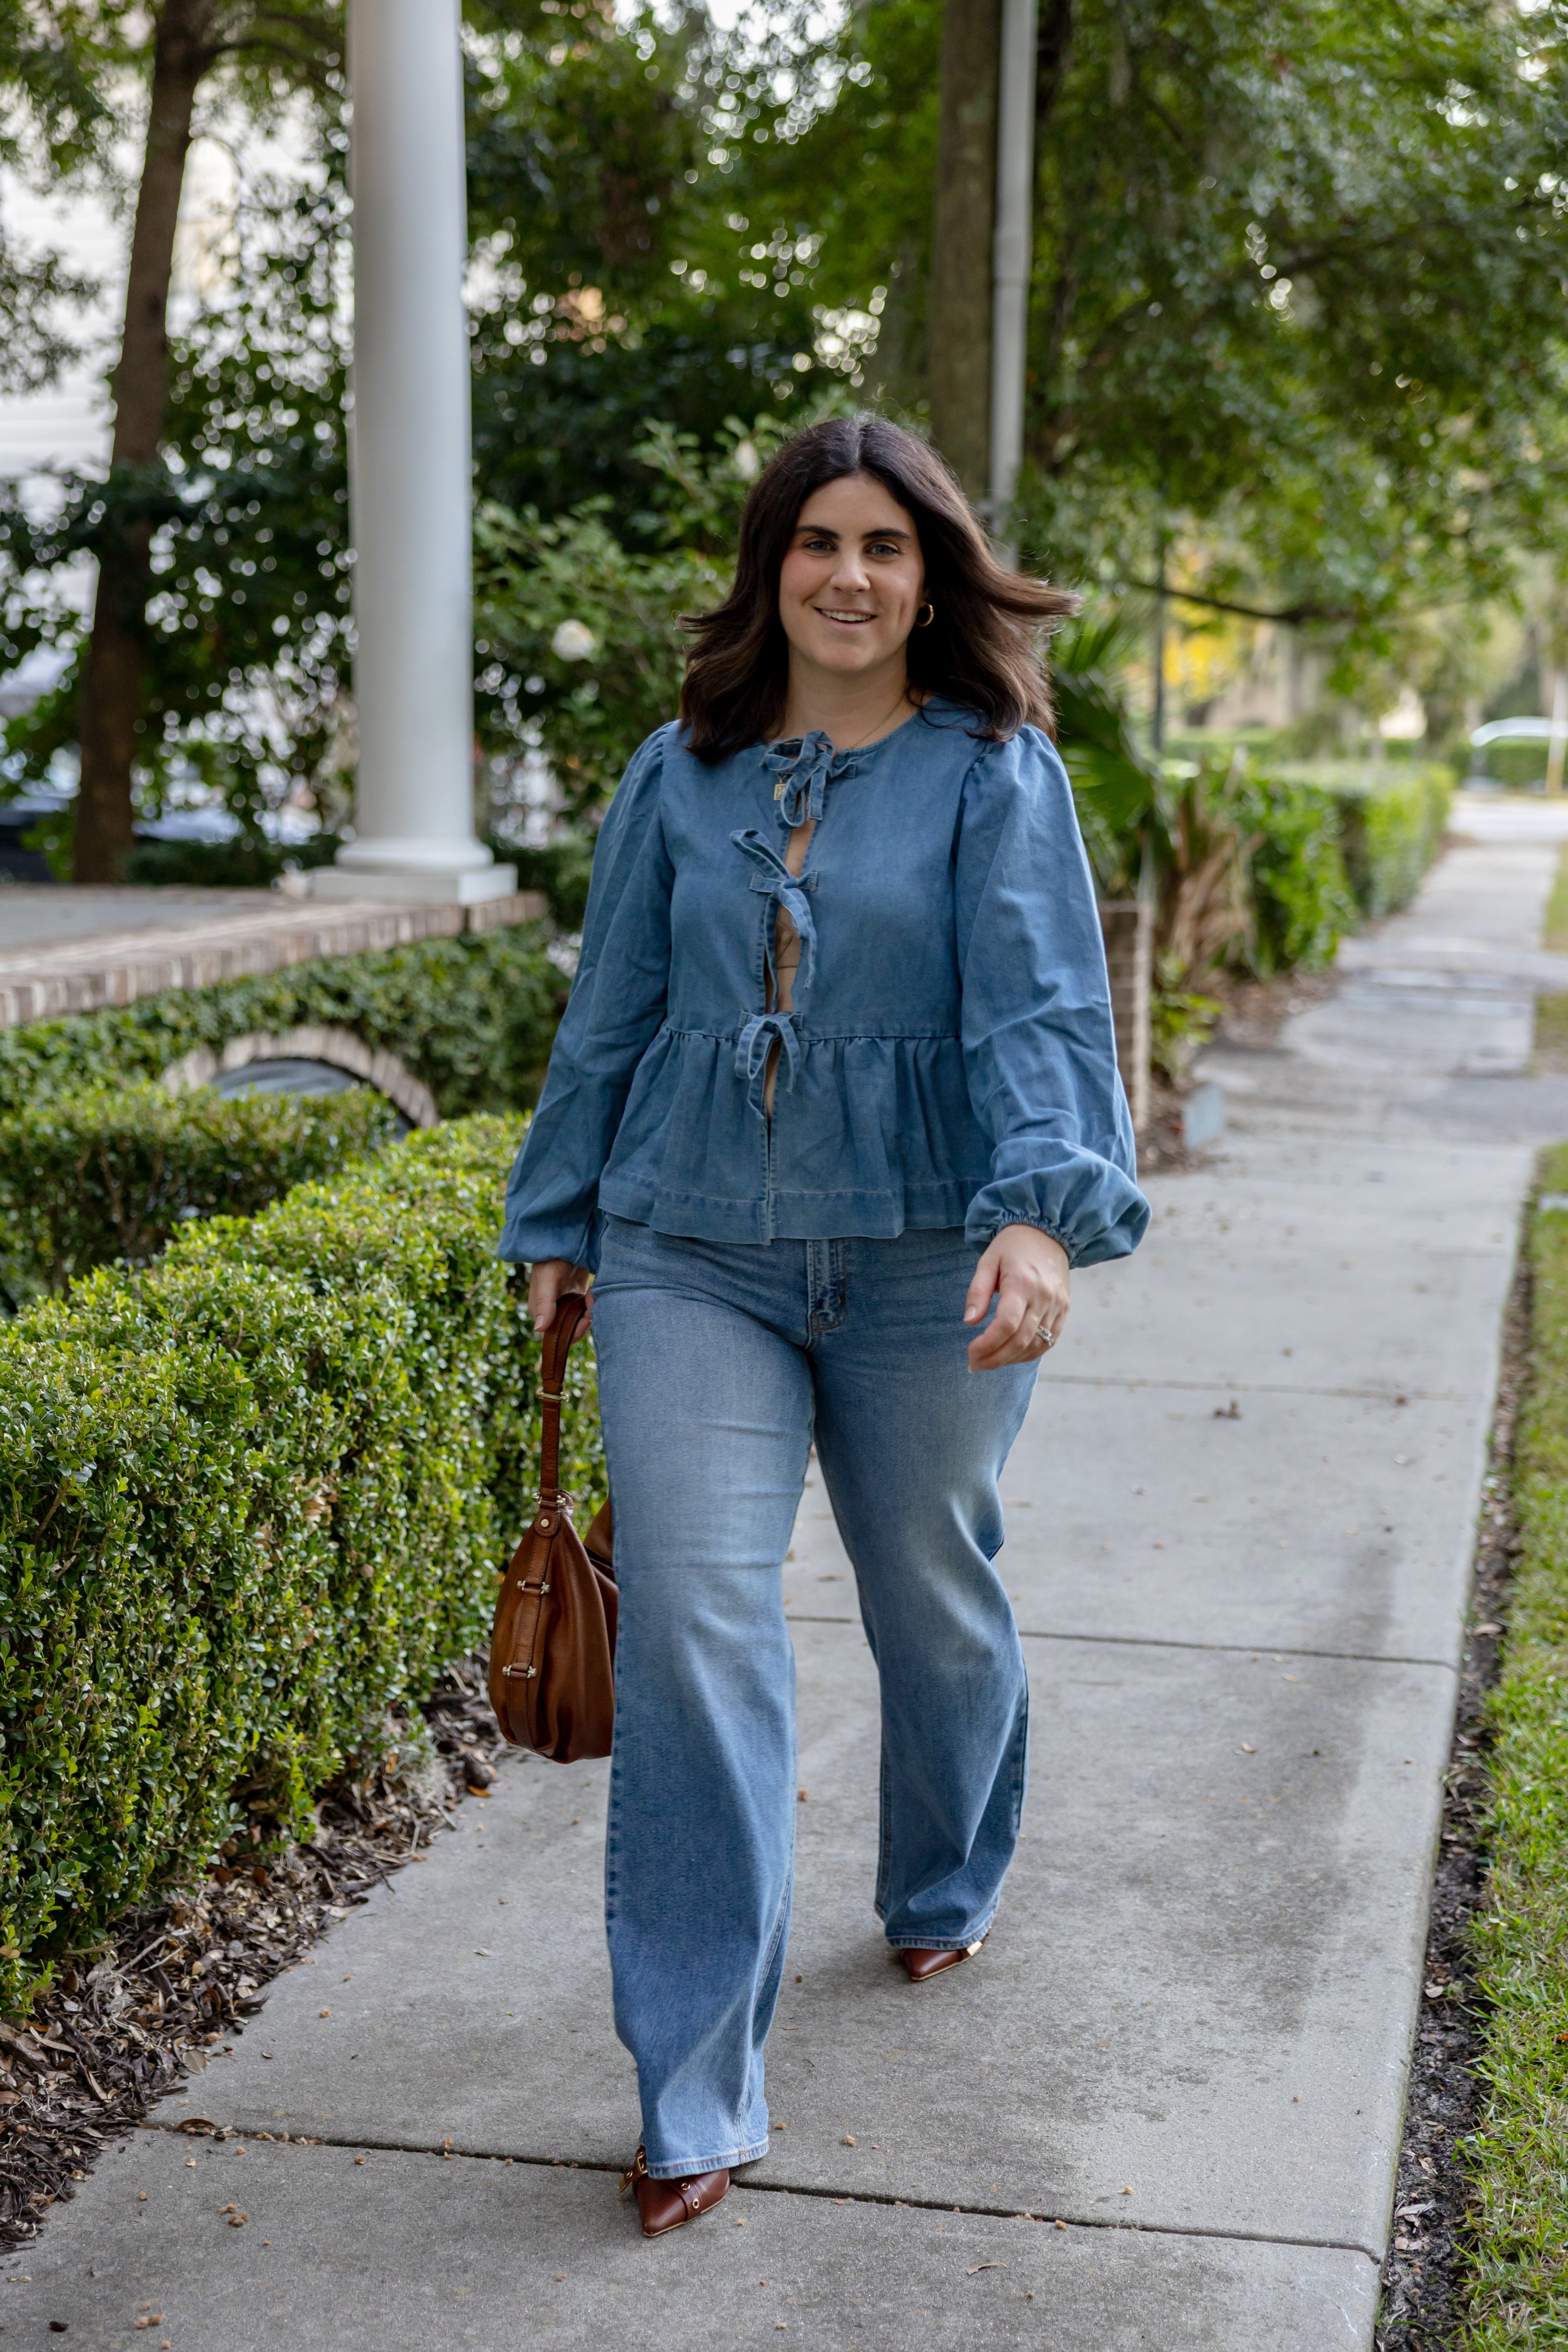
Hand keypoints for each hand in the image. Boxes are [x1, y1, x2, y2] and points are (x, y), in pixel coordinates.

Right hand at [528, 1257, 594, 1333]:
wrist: (566, 1243)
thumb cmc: (552, 1260)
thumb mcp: (548, 1280)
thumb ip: (545, 1303)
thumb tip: (539, 1329)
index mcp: (540, 1311)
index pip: (557, 1335)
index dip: (573, 1332)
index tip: (586, 1319)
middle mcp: (551, 1312)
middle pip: (571, 1330)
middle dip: (584, 1321)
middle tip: (592, 1304)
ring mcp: (564, 1306)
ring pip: (580, 1321)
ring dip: (590, 1312)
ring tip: (592, 1295)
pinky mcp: (576, 1300)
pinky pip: (585, 1311)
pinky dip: (592, 1306)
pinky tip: (592, 1293)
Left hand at [964, 1225, 1069, 1370]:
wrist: (1047, 1232)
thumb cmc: (1012, 1246)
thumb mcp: (987, 1261)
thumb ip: (977, 1291)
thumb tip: (969, 1321)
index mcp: (1022, 1283)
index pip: (1006, 1325)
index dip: (987, 1344)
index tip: (970, 1352)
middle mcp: (1043, 1297)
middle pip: (1020, 1340)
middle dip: (995, 1359)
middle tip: (975, 1364)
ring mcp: (1057, 1305)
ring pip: (1036, 1345)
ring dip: (1011, 1360)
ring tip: (990, 1362)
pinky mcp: (1064, 1309)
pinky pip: (1049, 1341)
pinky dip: (1030, 1353)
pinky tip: (1012, 1356)